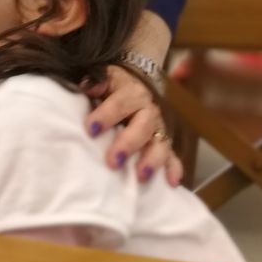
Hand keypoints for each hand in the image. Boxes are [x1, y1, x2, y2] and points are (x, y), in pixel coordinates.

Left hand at [84, 66, 181, 186]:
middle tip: (113, 161)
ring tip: (141, 176)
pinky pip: (172, 156)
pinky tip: (172, 183)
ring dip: (152, 160)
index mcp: (131, 92)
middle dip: (129, 143)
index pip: (120, 102)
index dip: (107, 115)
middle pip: (143, 125)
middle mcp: (148, 110)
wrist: (131, 87)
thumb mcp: (102, 78)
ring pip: (160, 143)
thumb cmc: (111, 88)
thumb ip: (95, 81)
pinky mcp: (163, 144)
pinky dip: (173, 169)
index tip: (91, 129)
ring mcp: (158, 128)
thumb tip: (88, 84)